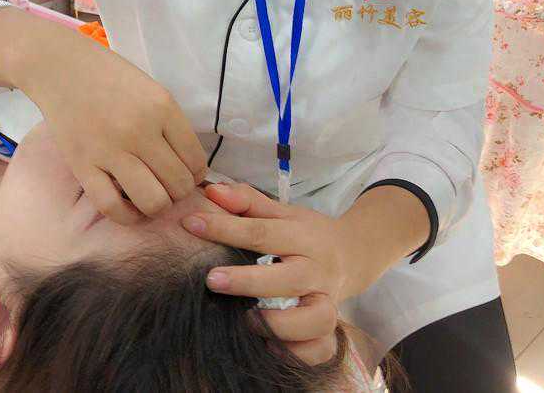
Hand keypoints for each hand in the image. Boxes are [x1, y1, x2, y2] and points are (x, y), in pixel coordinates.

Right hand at [22, 33, 208, 224]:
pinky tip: (129, 207)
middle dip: (179, 193)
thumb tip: (190, 167)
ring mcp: (110, 150)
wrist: (59, 66)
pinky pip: (113, 207)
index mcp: (162, 108)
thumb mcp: (151, 90)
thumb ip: (171, 125)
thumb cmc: (109, 76)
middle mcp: (140, 130)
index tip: (186, 175)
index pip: (196, 161)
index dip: (196, 176)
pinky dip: (127, 216)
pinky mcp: (82, 165)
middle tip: (167, 186)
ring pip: (153, 201)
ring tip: (151, 197)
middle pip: (179, 185)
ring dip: (158, 206)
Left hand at [180, 183, 347, 364]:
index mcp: (303, 237)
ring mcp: (326, 301)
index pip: (262, 232)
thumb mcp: (282, 211)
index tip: (190, 224)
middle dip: (248, 282)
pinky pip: (320, 349)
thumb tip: (212, 191)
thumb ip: (247, 202)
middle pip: (288, 279)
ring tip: (246, 319)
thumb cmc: (306, 233)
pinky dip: (297, 353)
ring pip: (314, 320)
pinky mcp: (330, 328)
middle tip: (211, 280)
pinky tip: (269, 344)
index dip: (224, 228)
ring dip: (279, 324)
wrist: (354, 255)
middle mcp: (317, 271)